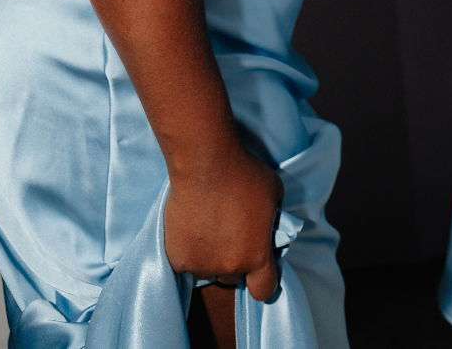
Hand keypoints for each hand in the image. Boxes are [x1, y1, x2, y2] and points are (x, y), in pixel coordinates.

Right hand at [164, 146, 283, 300]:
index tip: (259, 265)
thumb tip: (270, 227)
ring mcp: (200, 264)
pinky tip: (191, 226)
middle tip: (229, 232)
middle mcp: (228, 267)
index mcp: (256, 256)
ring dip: (210, 255)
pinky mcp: (176, 257)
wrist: (205, 162)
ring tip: (208, 224)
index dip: (263, 279)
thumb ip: (274, 218)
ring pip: (208, 269)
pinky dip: (188, 250)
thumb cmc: (244, 173)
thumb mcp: (275, 193)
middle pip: (233, 276)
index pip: (264, 289)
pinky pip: (185, 262)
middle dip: (234, 260)